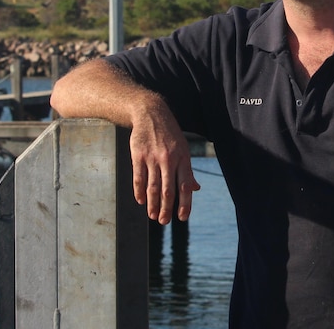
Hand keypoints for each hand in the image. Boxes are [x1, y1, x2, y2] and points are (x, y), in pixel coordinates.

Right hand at [129, 105, 200, 224]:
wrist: (150, 113)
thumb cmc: (169, 134)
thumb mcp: (183, 148)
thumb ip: (187, 170)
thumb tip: (195, 189)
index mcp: (183, 158)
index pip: (185, 185)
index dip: (185, 204)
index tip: (182, 218)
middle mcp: (169, 159)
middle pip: (168, 190)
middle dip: (166, 209)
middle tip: (164, 221)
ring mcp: (152, 157)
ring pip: (153, 187)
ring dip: (152, 204)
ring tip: (152, 215)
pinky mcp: (138, 155)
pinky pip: (139, 178)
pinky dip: (139, 191)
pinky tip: (141, 200)